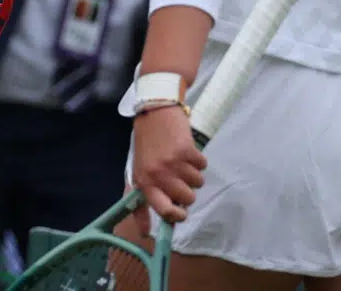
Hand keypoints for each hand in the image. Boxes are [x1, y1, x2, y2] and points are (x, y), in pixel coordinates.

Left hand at [129, 105, 205, 230]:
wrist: (154, 110)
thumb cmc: (146, 143)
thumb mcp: (138, 171)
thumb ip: (142, 200)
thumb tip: (145, 231)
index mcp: (144, 181)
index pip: (163, 210)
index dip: (176, 217)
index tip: (181, 214)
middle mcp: (158, 174)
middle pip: (186, 199)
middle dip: (188, 191)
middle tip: (181, 178)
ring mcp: (173, 162)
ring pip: (197, 183)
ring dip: (194, 175)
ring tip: (184, 162)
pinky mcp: (187, 150)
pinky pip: (203, 166)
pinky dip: (199, 161)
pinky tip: (189, 151)